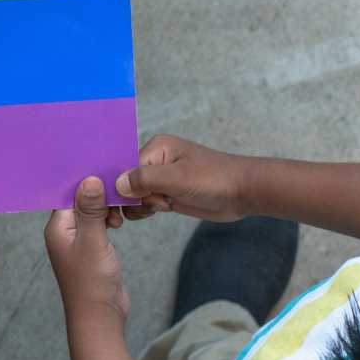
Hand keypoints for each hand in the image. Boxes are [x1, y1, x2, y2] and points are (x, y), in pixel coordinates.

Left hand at [45, 176, 130, 322]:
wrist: (100, 317)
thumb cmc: (91, 282)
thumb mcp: (93, 241)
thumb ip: (91, 211)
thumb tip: (89, 180)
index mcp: (56, 227)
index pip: (67, 194)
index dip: (84, 181)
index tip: (102, 169)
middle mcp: (63, 232)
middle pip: (79, 201)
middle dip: (97, 193)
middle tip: (117, 190)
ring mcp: (77, 241)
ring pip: (90, 213)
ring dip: (105, 208)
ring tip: (120, 212)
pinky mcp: (91, 250)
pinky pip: (97, 226)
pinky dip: (108, 220)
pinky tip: (119, 222)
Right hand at [115, 134, 255, 222]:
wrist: (244, 192)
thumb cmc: (213, 179)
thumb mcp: (177, 178)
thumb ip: (145, 179)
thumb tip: (116, 185)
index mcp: (156, 148)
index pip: (125, 167)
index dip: (122, 185)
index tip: (124, 201)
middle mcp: (155, 161)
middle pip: (127, 181)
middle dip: (132, 197)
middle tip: (154, 204)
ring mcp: (162, 179)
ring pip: (135, 194)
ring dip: (141, 205)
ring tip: (162, 206)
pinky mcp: (168, 194)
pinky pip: (146, 202)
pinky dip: (146, 209)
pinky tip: (158, 211)